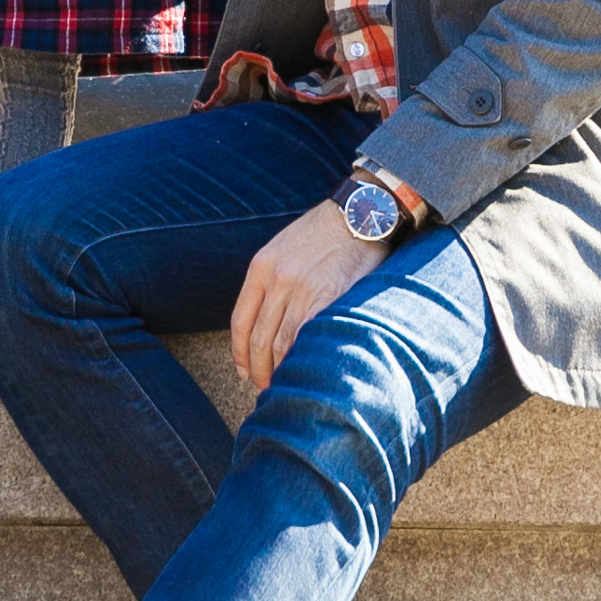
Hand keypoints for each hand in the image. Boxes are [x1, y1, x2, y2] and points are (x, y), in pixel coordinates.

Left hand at [230, 201, 384, 392]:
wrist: (360, 214)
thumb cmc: (326, 232)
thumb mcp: (286, 247)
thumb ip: (273, 278)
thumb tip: (268, 318)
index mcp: (261, 267)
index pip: (240, 321)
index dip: (240, 352)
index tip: (244, 370)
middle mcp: (276, 279)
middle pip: (258, 339)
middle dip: (259, 369)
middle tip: (266, 386)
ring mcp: (301, 290)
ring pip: (281, 344)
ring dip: (280, 370)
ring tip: (286, 384)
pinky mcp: (327, 298)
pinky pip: (306, 338)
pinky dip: (302, 358)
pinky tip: (305, 369)